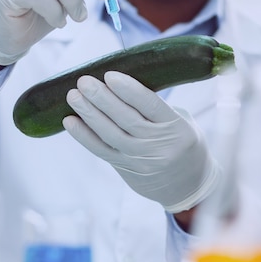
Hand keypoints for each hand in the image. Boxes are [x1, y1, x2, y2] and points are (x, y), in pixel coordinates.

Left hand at [63, 71, 220, 213]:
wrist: (189, 186)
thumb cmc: (185, 143)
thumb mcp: (182, 122)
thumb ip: (157, 106)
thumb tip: (121, 84)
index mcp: (177, 128)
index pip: (150, 106)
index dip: (129, 90)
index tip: (109, 75)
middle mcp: (159, 146)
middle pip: (126, 119)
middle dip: (102, 98)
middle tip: (84, 81)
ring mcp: (141, 160)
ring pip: (110, 135)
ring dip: (89, 114)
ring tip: (73, 96)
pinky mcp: (127, 170)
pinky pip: (102, 151)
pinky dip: (84, 136)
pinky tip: (70, 121)